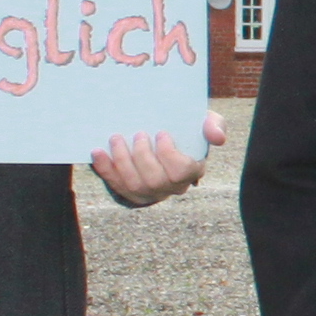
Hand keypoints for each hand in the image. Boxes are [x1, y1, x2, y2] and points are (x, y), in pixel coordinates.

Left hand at [92, 112, 226, 207]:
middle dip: (142, 157)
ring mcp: (150, 193)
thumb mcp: (204, 123)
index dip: (169, 154)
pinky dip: (105, 169)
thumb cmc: (186, 129)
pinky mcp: (131, 193)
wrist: (161, 136)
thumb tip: (217, 137)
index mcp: (192, 171)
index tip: (162, 133)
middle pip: (155, 181)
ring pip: (134, 185)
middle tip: (138, 134)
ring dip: (122, 161)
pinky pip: (116, 185)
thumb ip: (214, 125)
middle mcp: (172, 187)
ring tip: (116, 138)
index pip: (182, 172)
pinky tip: (97, 152)